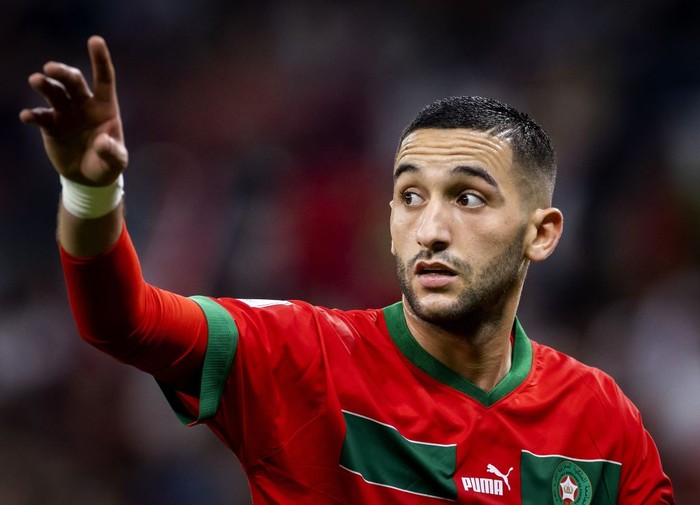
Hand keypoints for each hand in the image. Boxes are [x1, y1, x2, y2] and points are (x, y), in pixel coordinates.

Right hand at [19, 35, 127, 185]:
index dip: (100, 60)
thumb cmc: (107, 164)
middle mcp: (84, 105)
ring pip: (54, 93)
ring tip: (36, 80)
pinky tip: (28, 116)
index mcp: (105, 107)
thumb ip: (113, 152)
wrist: (88, 178)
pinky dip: (33, 115)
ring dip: (45, 85)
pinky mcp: (51, 126)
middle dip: (63, 73)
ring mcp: (66, 114)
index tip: (95, 40)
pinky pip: (40, 116)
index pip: (104, 79)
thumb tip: (102, 141)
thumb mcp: (116, 161)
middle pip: (73, 82)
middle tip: (51, 68)